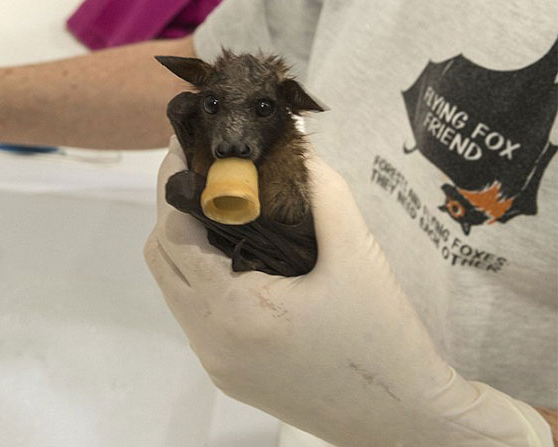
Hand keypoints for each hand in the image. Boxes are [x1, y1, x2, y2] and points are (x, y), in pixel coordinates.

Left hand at [144, 137, 551, 446]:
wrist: (401, 418)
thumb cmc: (383, 338)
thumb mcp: (357, 255)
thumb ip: (323, 192)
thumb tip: (296, 147)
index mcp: (234, 310)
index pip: (174, 234)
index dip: (174, 184)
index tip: (186, 145)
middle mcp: (210, 339)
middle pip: (161, 258)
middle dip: (172, 208)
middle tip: (201, 169)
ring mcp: (214, 360)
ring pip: (173, 286)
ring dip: (183, 243)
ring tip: (216, 204)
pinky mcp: (225, 373)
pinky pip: (193, 312)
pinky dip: (199, 275)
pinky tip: (232, 252)